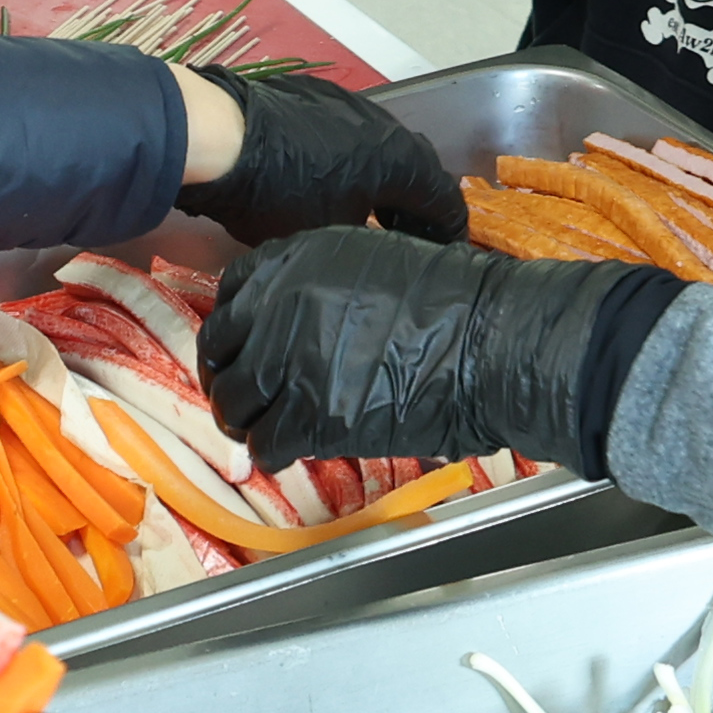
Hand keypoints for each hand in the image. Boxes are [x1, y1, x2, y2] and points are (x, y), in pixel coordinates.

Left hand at [177, 59, 464, 246]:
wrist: (220, 137)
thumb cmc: (281, 195)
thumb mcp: (330, 237)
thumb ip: (366, 241)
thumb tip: (373, 246)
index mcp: (401, 162)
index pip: (443, 200)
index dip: (449, 231)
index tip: (447, 252)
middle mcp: (386, 127)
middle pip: (416, 169)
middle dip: (419, 205)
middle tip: (412, 235)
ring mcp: (352, 107)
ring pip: (383, 148)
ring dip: (385, 180)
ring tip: (373, 210)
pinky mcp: (318, 98)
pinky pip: (351, 135)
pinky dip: (355, 161)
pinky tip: (333, 179)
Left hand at [197, 226, 684, 479]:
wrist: (492, 339)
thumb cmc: (454, 299)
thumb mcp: (376, 263)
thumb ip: (326, 289)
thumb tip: (304, 328)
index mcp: (295, 258)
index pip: (232, 298)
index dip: (235, 334)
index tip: (245, 353)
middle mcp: (279, 304)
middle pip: (221, 353)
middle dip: (232, 381)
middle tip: (250, 402)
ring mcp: (289, 359)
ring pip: (236, 403)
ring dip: (248, 422)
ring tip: (268, 432)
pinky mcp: (310, 413)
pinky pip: (266, 442)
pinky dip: (273, 453)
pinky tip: (290, 452)